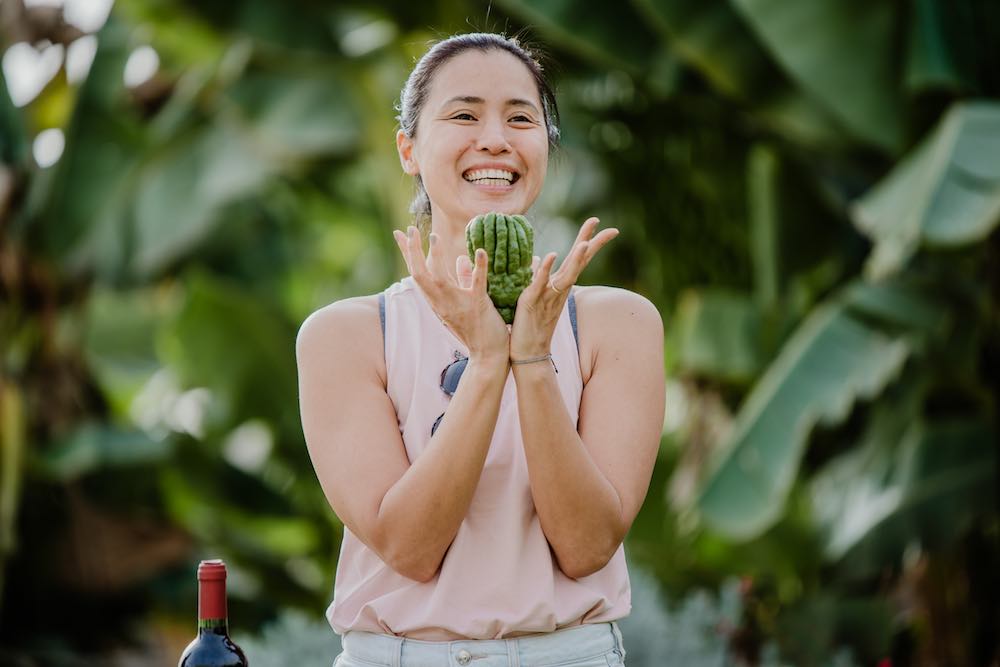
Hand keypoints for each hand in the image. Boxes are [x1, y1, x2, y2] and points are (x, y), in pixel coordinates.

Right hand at [392, 226, 508, 362]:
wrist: (489, 356)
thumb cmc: (478, 329)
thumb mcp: (464, 302)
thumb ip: (461, 280)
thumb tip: (461, 258)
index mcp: (437, 300)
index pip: (417, 273)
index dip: (408, 253)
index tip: (400, 233)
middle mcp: (442, 302)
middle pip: (420, 274)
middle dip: (413, 251)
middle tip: (412, 229)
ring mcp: (458, 304)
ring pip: (439, 278)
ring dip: (436, 256)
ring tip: (435, 236)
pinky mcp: (478, 306)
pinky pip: (476, 284)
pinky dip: (478, 267)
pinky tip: (480, 251)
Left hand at [510, 217, 618, 358]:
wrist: (528, 352)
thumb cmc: (531, 324)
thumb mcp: (534, 293)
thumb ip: (537, 275)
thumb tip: (536, 258)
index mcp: (560, 285)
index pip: (578, 258)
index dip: (588, 240)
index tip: (599, 223)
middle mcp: (559, 289)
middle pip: (579, 262)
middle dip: (590, 242)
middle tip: (601, 223)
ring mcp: (548, 295)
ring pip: (566, 273)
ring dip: (576, 258)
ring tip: (586, 242)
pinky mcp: (532, 301)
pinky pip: (541, 284)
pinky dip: (546, 270)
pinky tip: (551, 256)